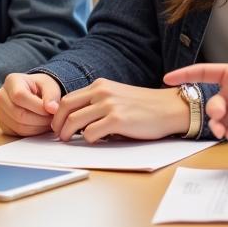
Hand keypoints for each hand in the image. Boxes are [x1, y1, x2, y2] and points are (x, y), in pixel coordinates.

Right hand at [0, 73, 62, 136]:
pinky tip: (39, 124)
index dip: (38, 106)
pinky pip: (18, 133)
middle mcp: (1, 96)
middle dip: (40, 119)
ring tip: (48, 121)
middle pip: (19, 114)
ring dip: (38, 127)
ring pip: (19, 126)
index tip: (52, 110)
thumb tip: (52, 109)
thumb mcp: (49, 85)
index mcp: (12, 81)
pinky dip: (32, 132)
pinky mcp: (3, 125)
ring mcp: (0, 111)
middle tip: (52, 118)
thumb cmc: (40, 87)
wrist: (33, 93)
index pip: (19, 96)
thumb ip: (52, 96)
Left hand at [51, 80, 188, 141]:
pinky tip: (93, 141)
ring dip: (67, 133)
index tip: (57, 124)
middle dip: (57, 123)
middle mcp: (101, 92)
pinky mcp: (117, 120)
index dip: (58, 113)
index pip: (68, 98)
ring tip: (68, 140)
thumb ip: (98, 103)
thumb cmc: (144, 106)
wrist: (169, 108)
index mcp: (100, 85)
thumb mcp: (117, 96)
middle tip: (58, 135)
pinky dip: (87, 139)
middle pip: (66, 108)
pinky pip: (90, 133)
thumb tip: (77, 120)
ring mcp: (109, 105)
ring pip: (74, 121)